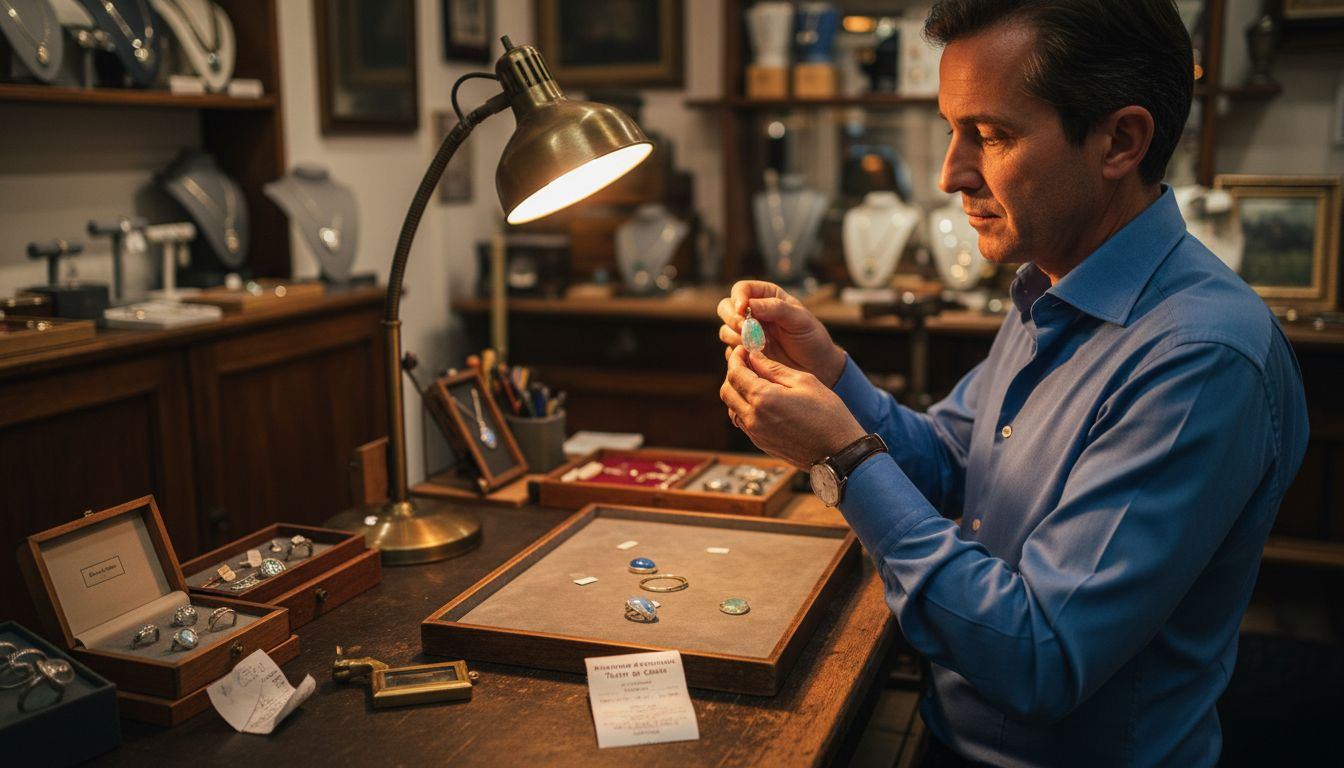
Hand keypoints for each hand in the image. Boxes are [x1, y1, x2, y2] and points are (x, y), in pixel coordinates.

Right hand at [717, 280, 846, 386]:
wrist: (818, 368)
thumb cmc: (812, 339)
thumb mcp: (800, 319)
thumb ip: (776, 308)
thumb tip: (749, 305)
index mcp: (767, 297)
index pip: (742, 289)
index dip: (738, 298)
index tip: (743, 310)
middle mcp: (753, 314)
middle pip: (726, 308)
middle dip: (732, 318)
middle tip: (744, 330)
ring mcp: (747, 334)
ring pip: (725, 331)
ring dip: (737, 338)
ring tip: (759, 346)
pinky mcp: (745, 354)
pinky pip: (731, 353)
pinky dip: (740, 355)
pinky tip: (757, 358)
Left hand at [720, 346, 865, 468]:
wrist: (838, 452)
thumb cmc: (828, 415)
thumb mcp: (804, 382)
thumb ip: (774, 368)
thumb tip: (754, 356)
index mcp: (763, 399)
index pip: (735, 373)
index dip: (736, 358)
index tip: (742, 350)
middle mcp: (753, 418)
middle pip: (727, 391)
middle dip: (733, 374)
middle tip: (747, 364)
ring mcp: (755, 434)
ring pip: (732, 408)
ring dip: (738, 393)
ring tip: (756, 382)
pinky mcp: (761, 444)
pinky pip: (743, 422)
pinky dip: (745, 408)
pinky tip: (763, 401)